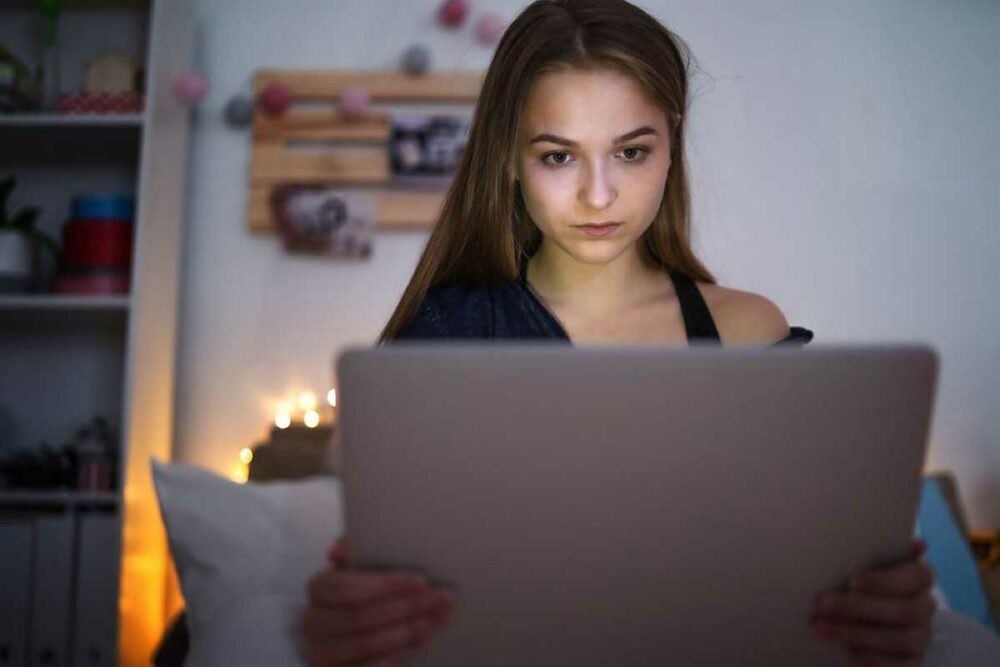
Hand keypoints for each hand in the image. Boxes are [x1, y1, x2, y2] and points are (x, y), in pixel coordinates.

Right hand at [300, 537, 454, 665]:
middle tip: (441, 599)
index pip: (345, 586)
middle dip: (405, 608)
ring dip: (405, 632)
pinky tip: (419, 643)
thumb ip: (357, 549)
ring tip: (435, 621)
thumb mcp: (363, 566)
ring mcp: (321, 653)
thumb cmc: (366, 590)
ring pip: (363, 644)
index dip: (384, 585)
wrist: (360, 628)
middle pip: (358, 616)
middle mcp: (313, 622)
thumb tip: (338, 550)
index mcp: (319, 588)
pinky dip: (396, 656)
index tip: (422, 580)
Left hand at [810, 538, 936, 665]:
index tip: (852, 581)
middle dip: (858, 608)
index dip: (885, 580)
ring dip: (856, 633)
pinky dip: (871, 658)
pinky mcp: (912, 661)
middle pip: (903, 610)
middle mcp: (925, 607)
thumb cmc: (865, 582)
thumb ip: (874, 551)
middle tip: (821, 604)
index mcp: (920, 577)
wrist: (869, 617)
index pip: (916, 575)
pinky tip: (846, 651)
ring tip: (822, 627)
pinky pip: (899, 665)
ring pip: (900, 639)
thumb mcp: (868, 563)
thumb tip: (916, 542)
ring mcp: (921, 636)